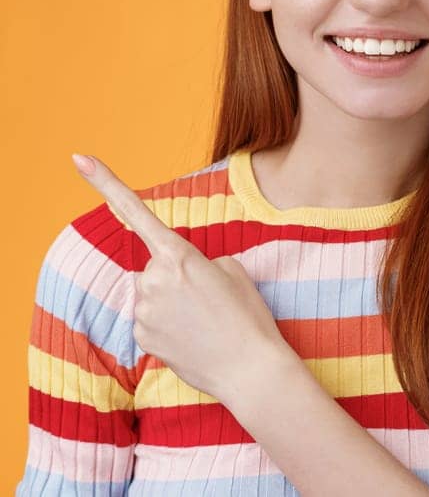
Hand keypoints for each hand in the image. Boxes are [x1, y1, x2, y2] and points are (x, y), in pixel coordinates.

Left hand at [71, 152, 296, 404]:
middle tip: (210, 299)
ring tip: (205, 322)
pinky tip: (193, 338)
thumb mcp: (235, 272)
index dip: (106, 182)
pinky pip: (149, 322)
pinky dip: (168, 327)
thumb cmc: (249, 317)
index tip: (79, 158)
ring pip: (151, 296)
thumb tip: (178, 276)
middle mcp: (153, 280)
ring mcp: (144, 311)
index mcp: (179, 256)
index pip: (137, 213)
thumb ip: (200, 262)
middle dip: (175, 277)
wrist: (250, 369)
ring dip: (172, 304)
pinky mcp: (141, 338)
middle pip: (154, 267)